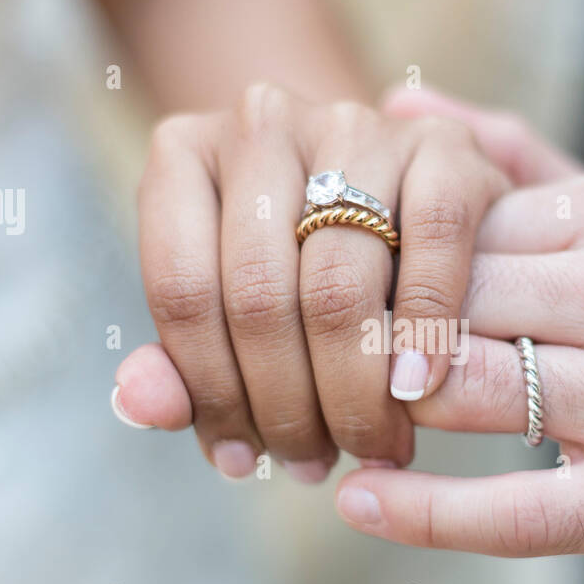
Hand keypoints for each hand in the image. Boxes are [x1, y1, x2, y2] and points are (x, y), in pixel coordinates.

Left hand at [119, 84, 515, 480]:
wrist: (398, 196)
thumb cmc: (295, 268)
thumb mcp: (225, 313)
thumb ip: (179, 364)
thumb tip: (141, 406)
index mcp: (183, 155)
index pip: (182, 293)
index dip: (211, 394)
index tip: (241, 461)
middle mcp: (261, 121)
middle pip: (258, 297)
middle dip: (286, 407)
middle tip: (312, 462)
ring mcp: (354, 123)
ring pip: (338, 286)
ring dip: (353, 393)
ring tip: (368, 445)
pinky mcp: (442, 141)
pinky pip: (433, 246)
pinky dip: (425, 332)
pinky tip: (418, 390)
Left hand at [325, 114, 583, 583]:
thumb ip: (517, 158)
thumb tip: (401, 104)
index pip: (454, 225)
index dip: (375, 260)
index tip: (321, 285)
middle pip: (448, 303)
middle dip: (368, 333)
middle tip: (303, 356)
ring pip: (467, 389)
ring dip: (380, 408)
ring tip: (327, 419)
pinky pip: (514, 509)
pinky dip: (425, 510)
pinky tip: (361, 503)